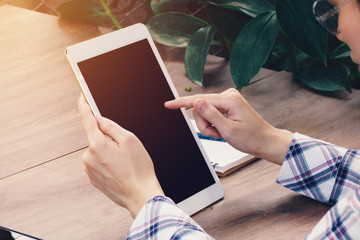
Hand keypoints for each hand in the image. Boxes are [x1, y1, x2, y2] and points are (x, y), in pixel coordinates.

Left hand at [78, 94, 163, 217]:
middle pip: (96, 137)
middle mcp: (88, 157)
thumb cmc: (138, 169)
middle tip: (125, 149)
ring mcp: (89, 170)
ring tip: (125, 163)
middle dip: (108, 138)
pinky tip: (121, 170)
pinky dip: (108, 162)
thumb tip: (98, 119)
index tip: (82, 97)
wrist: (140, 195)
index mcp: (97, 145)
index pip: (87, 119)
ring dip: (109, 152)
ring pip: (98, 151)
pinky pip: (99, 163)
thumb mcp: (129, 140)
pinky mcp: (93, 179)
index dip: (84, 106)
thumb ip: (111, 126)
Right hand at [165, 88, 292, 164]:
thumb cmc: (251, 138)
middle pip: (201, 108)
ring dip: (209, 126)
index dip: (182, 103)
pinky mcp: (228, 104)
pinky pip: (211, 112)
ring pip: (205, 111)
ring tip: (221, 134)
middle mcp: (228, 95)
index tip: (168, 104)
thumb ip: (210, 114)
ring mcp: (228, 99)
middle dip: (204, 124)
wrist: (264, 141)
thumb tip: (195, 101)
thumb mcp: (228, 130)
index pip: (199, 100)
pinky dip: (213, 124)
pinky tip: (222, 129)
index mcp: (229, 100)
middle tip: (215, 135)